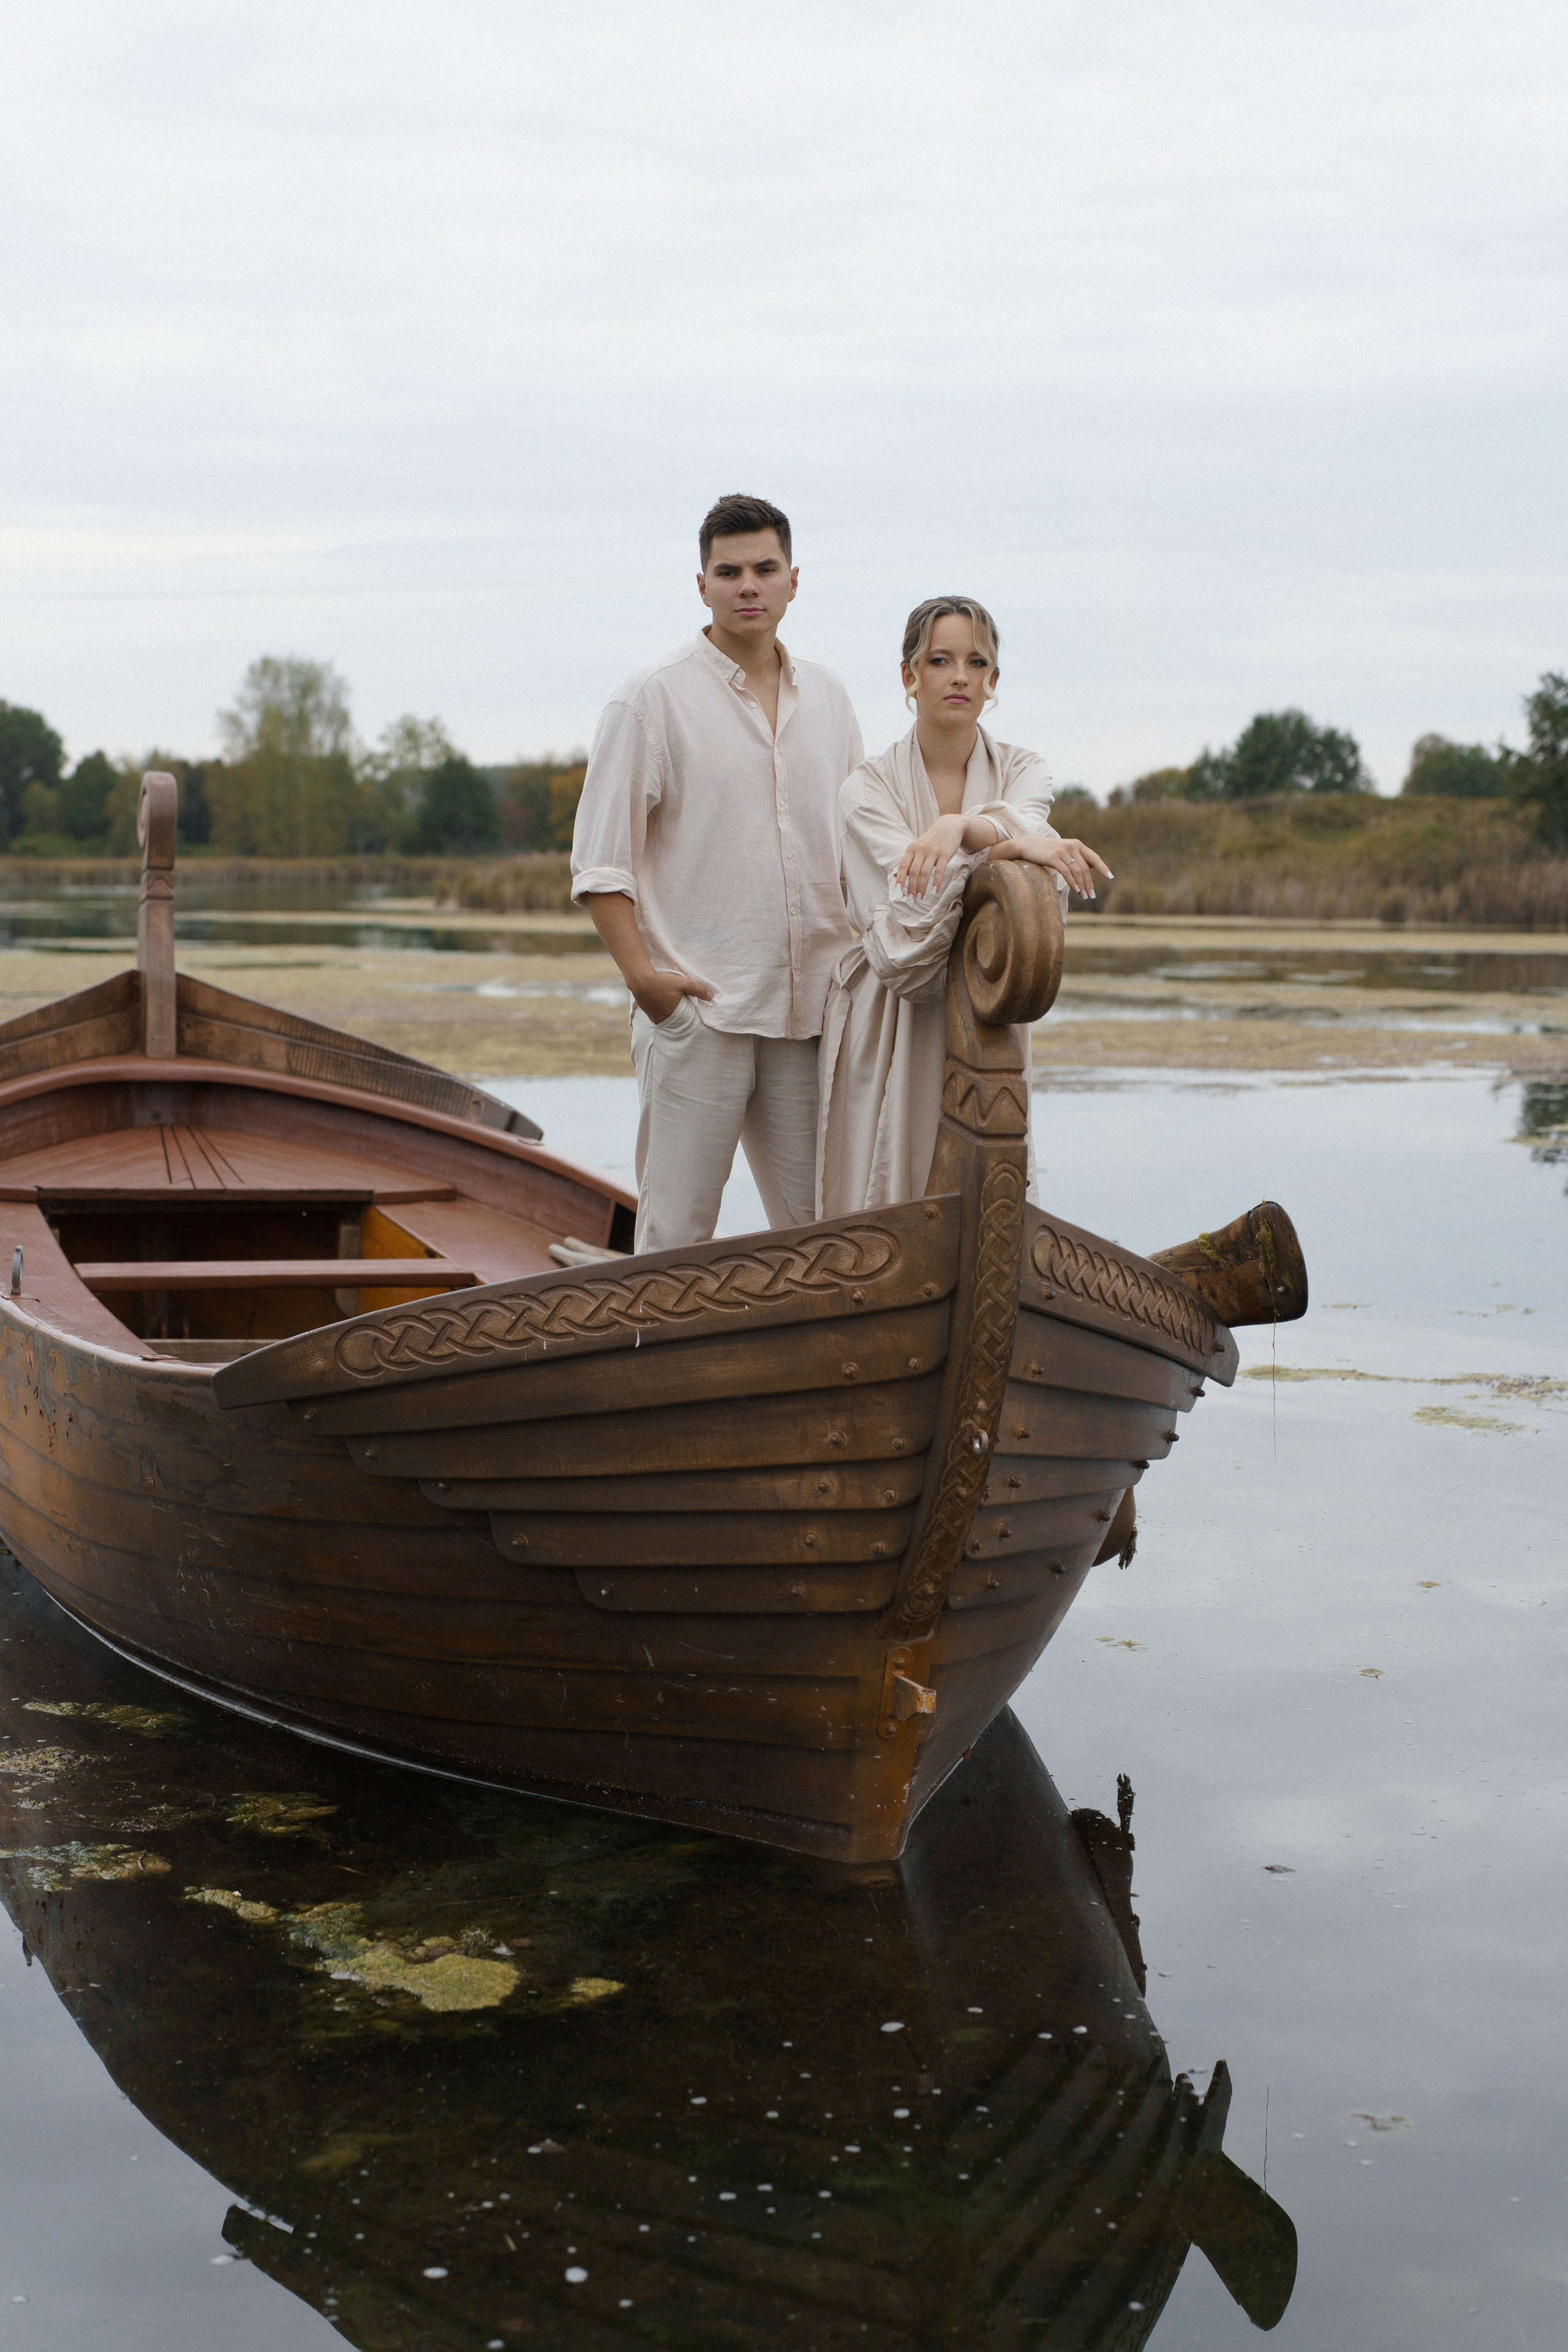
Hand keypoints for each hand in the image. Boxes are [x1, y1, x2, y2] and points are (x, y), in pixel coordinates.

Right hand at [635, 969, 714, 1023]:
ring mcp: (651, 1016)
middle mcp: (660, 1019)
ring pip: (663, 1016)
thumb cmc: (662, 982)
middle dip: (677, 1014)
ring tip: (669, 1002)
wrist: (640, 979)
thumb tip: (711, 996)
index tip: (688, 1009)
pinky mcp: (645, 1010)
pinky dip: (659, 1008)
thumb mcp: (683, 983)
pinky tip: (660, 1000)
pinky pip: (655, 1012)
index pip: (683, 1020)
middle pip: (673, 1019)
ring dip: (667, 1011)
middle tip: (679, 1005)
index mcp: (671, 1016)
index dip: (686, 1015)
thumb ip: (697, 990)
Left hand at [894, 814, 971, 900]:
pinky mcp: (945, 854)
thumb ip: (908, 860)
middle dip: (912, 887)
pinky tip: (934, 891)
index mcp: (912, 848)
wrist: (949, 826)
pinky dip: (936, 882)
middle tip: (912, 899)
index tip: (899, 890)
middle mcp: (921, 849)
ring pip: (925, 873)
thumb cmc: (931, 840)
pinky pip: (940, 870)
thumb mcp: (917, 847)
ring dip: (922, 887)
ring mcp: (933, 851)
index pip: (904, 865)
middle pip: (914, 872)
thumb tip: (896, 875)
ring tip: (920, 898)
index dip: (901, 878)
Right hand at [989, 833, 1113, 900]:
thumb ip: (1076, 857)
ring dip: (1082, 886)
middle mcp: (1072, 846)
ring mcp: (1063, 851)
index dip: (1103, 867)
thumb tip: (1090, 868)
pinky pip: (1067, 872)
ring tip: (1084, 896)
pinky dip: (1073, 883)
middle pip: (1085, 868)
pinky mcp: (1054, 858)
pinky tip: (1076, 890)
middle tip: (1092, 896)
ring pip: (1078, 871)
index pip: (1093, 857)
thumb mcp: (1063, 852)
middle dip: (1090, 883)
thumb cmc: (1045, 851)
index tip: (1110, 877)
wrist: (1026, 845)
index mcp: (1076, 844)